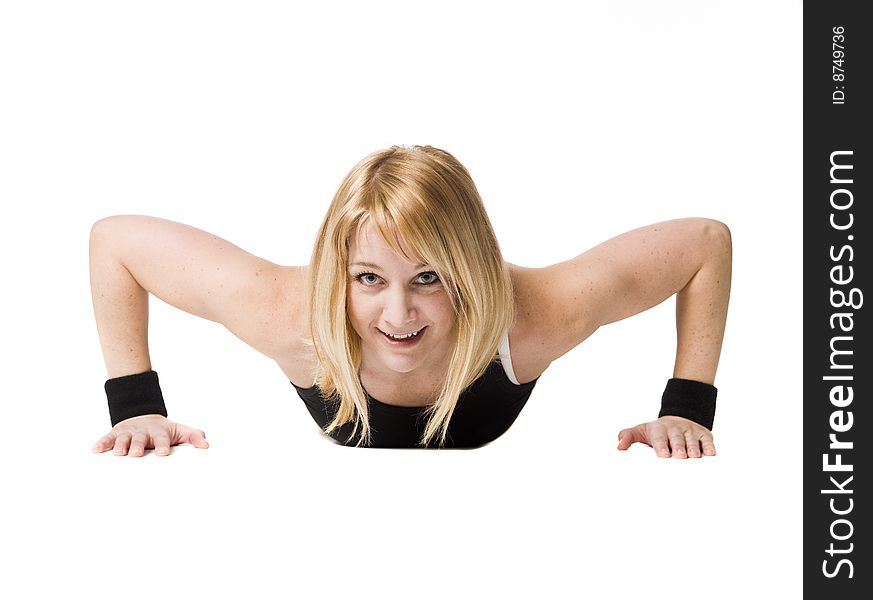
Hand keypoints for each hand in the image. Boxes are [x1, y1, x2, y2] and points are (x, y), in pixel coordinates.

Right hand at [92, 414, 208, 456]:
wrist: (144, 416)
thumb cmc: (164, 430)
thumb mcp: (180, 431)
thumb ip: (194, 437)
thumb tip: (206, 445)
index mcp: (159, 431)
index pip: (162, 438)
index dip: (162, 445)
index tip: (162, 453)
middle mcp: (143, 431)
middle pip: (140, 439)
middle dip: (138, 446)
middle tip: (136, 454)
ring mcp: (128, 432)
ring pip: (123, 439)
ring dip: (120, 446)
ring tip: (117, 454)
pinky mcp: (115, 434)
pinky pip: (107, 438)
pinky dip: (101, 443)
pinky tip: (95, 450)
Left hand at [617, 416, 715, 458]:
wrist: (679, 418)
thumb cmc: (658, 431)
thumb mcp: (640, 431)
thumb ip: (627, 436)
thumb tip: (619, 447)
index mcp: (659, 430)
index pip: (659, 438)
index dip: (661, 446)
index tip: (663, 455)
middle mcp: (676, 430)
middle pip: (677, 439)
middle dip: (679, 447)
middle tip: (680, 456)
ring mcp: (690, 432)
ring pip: (693, 440)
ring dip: (694, 448)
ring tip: (694, 456)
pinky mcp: (704, 435)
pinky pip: (708, 441)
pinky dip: (709, 447)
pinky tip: (711, 453)